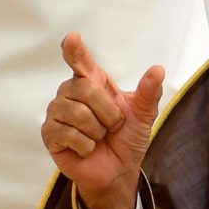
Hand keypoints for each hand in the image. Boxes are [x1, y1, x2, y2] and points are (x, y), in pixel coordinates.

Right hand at [41, 32, 164, 208]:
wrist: (118, 170)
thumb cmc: (127, 138)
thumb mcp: (143, 115)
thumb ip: (149, 93)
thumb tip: (158, 70)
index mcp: (93, 83)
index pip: (80, 61)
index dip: (74, 49)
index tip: (72, 38)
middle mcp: (70, 92)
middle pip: (85, 88)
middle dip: (107, 112)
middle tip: (113, 126)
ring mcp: (57, 112)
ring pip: (76, 112)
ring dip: (97, 130)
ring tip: (99, 137)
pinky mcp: (50, 133)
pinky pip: (68, 133)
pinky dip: (85, 145)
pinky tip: (86, 148)